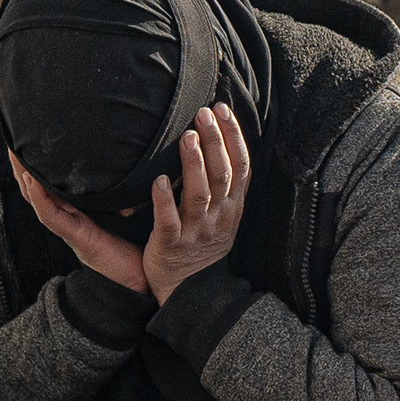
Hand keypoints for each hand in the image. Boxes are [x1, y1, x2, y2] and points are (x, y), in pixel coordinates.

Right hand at [14, 155, 149, 295]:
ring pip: (39, 201)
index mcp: (79, 210)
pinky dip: (42, 201)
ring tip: (16, 157)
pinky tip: (34, 184)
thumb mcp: (127, 207)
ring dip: (25, 179)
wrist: (142, 278)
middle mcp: (70, 218)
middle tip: (12, 142)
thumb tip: (125, 159)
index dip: (38, 164)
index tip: (29, 140)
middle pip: (37, 190)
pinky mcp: (78, 240)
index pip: (52, 184)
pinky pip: (54, 219)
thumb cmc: (136, 243)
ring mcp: (71, 229)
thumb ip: (122, 188)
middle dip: (22, 167)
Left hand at [142, 105, 250, 300]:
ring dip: (194, 164)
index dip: (234, 136)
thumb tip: (217, 138)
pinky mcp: (171, 245)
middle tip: (203, 113)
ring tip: (187, 137)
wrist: (189, 292)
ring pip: (199, 195)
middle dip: (215, 141)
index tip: (222, 108)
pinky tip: (158, 180)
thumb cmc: (201, 244)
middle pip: (222, 175)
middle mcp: (218, 219)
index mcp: (232, 208)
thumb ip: (222, 183)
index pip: (240, 167)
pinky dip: (165, 200)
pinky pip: (169, 222)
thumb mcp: (223, 215)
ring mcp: (196, 233)